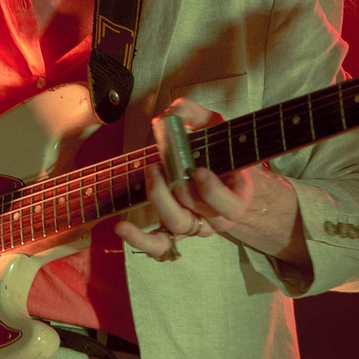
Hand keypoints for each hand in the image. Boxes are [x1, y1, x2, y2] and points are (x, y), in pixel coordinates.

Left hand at [115, 98, 254, 259]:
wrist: (223, 172)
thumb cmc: (218, 148)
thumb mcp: (213, 125)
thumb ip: (193, 114)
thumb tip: (170, 114)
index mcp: (236, 197)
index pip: (229, 206)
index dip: (212, 191)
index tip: (198, 170)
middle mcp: (216, 218)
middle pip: (196, 214)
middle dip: (177, 188)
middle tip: (162, 165)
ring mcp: (195, 226)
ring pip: (176, 224)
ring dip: (159, 198)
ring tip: (152, 172)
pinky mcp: (174, 230)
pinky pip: (159, 244)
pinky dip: (139, 239)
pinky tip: (121, 228)